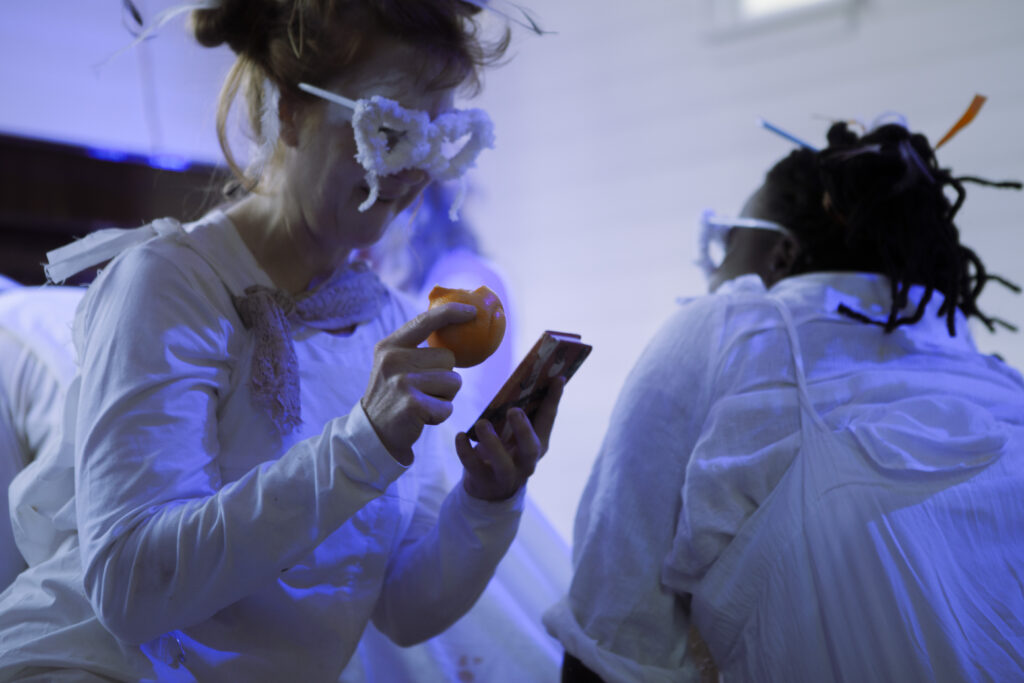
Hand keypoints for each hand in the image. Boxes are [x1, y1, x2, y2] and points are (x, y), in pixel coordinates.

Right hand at [362, 302, 476, 464]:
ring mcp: (402, 382)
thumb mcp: (394, 365)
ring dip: (445, 397)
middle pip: (448, 358)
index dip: (451, 312)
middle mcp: (393, 360)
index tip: (472, 311)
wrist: (373, 433)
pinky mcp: (412, 404)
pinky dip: (440, 414)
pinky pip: (448, 406)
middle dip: (445, 376)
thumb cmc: (394, 395)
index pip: (425, 321)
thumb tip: (456, 326)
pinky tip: (422, 417)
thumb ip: (416, 348)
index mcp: (389, 346)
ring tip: (423, 402)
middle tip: (423, 390)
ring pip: (453, 381)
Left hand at [455, 377, 564, 500]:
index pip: (548, 420)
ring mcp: (505, 476)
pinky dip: (466, 451)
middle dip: (524, 429)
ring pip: (503, 463)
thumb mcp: (515, 436)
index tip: (558, 378)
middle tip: (514, 410)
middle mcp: (526, 463)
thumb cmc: (504, 451)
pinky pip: (473, 467)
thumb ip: (519, 415)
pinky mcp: (483, 481)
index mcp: (538, 445)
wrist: (489, 491)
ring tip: (481, 423)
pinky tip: (460, 436)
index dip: (554, 399)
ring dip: (492, 442)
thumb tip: (520, 381)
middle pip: (530, 448)